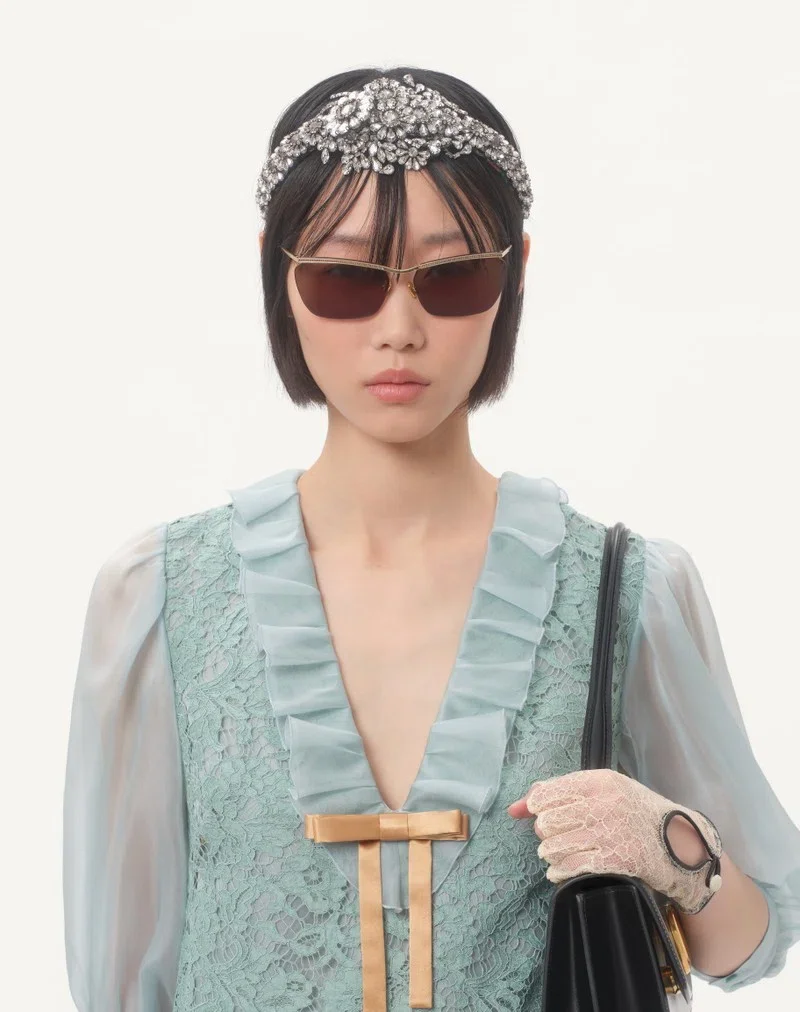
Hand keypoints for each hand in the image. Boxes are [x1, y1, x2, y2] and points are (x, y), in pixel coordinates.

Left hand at [507, 768, 723, 913]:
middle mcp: (603, 803)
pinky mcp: (615, 860)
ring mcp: (609, 833)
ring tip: (560, 852)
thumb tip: (514, 808)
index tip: (544, 815)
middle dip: (546, 832)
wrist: (679, 841)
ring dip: (551, 853)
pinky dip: (559, 871)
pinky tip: (561, 870)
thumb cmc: (636, 811)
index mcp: (599, 780)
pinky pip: (571, 867)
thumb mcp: (604, 790)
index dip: (537, 807)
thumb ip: (559, 792)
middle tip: (558, 835)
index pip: (547, 793)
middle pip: (547, 822)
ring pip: (555, 846)